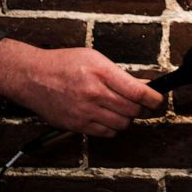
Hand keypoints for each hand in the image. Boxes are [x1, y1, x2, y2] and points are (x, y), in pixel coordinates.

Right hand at [0, 39, 164, 136]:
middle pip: (132, 110)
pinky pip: (106, 133)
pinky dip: (113, 127)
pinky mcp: (77, 125)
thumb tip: (143, 84)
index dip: (154, 99)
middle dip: (143, 109)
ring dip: (128, 119)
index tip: (159, 101)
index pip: (137, 92)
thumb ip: (120, 74)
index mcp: (101, 73)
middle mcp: (94, 94)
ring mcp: (85, 112)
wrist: (32, 77)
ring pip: (121, 124)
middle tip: (144, 104)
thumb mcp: (95, 58)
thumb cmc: (63, 64)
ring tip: (124, 109)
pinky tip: (109, 117)